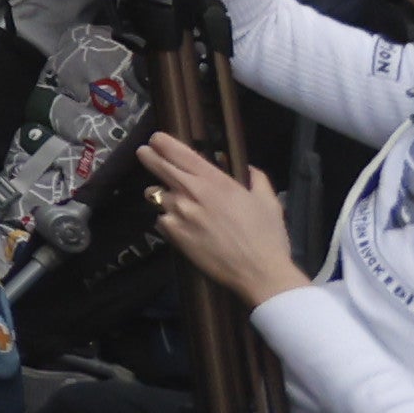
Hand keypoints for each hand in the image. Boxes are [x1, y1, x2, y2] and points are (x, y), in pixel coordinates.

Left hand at [136, 130, 309, 305]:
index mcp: (214, 180)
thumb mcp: (268, 201)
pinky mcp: (172, 234)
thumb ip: (255, 178)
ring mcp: (178, 213)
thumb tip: (246, 168)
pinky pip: (160, 220)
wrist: (260, 273)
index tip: (156, 139)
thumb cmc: (267, 236)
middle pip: (157, 165)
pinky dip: (167, 220)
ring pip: (154, 194)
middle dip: (148, 156)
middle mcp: (191, 192)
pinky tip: (181, 228)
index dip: (162, 142)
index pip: (178, 152)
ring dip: (159, 193)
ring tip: (172, 200)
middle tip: (145, 153)